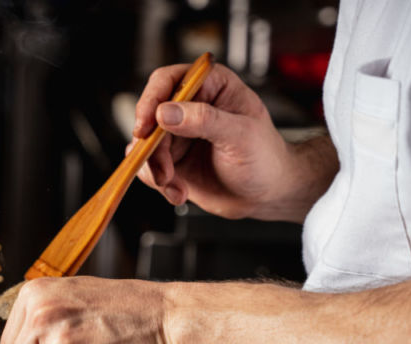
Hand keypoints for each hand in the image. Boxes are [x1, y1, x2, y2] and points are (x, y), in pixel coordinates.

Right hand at [132, 62, 303, 220]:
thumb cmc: (265, 158)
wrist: (266, 194)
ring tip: (175, 186)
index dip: (151, 100)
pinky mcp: (171, 160)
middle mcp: (189, 107)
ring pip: (144, 146)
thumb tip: (166, 112)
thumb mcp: (241, 135)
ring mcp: (177, 135)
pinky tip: (179, 192)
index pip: (168, 80)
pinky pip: (147, 168)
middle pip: (149, 118)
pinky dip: (159, 184)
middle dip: (152, 148)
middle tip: (164, 171)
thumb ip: (205, 120)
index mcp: (211, 86)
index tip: (145, 127)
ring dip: (154, 170)